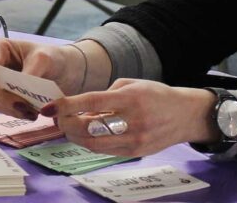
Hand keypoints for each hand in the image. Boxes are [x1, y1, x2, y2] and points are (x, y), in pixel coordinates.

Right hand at [0, 39, 88, 119]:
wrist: (63, 71)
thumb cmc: (51, 57)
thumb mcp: (44, 59)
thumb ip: (31, 73)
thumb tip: (20, 89)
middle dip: (6, 99)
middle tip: (25, 107)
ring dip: (12, 109)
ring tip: (33, 111)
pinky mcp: (3, 98)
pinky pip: (3, 110)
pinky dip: (17, 113)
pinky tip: (32, 113)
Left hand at [40, 79, 219, 157]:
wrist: (185, 115)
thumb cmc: (155, 94)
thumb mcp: (131, 84)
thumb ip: (105, 95)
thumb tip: (80, 109)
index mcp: (131, 98)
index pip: (92, 102)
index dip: (67, 106)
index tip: (51, 107)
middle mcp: (133, 121)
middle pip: (89, 128)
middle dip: (67, 124)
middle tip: (57, 118)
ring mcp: (135, 140)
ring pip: (94, 144)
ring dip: (75, 136)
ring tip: (68, 127)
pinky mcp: (135, 152)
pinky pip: (105, 151)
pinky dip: (90, 143)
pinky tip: (85, 134)